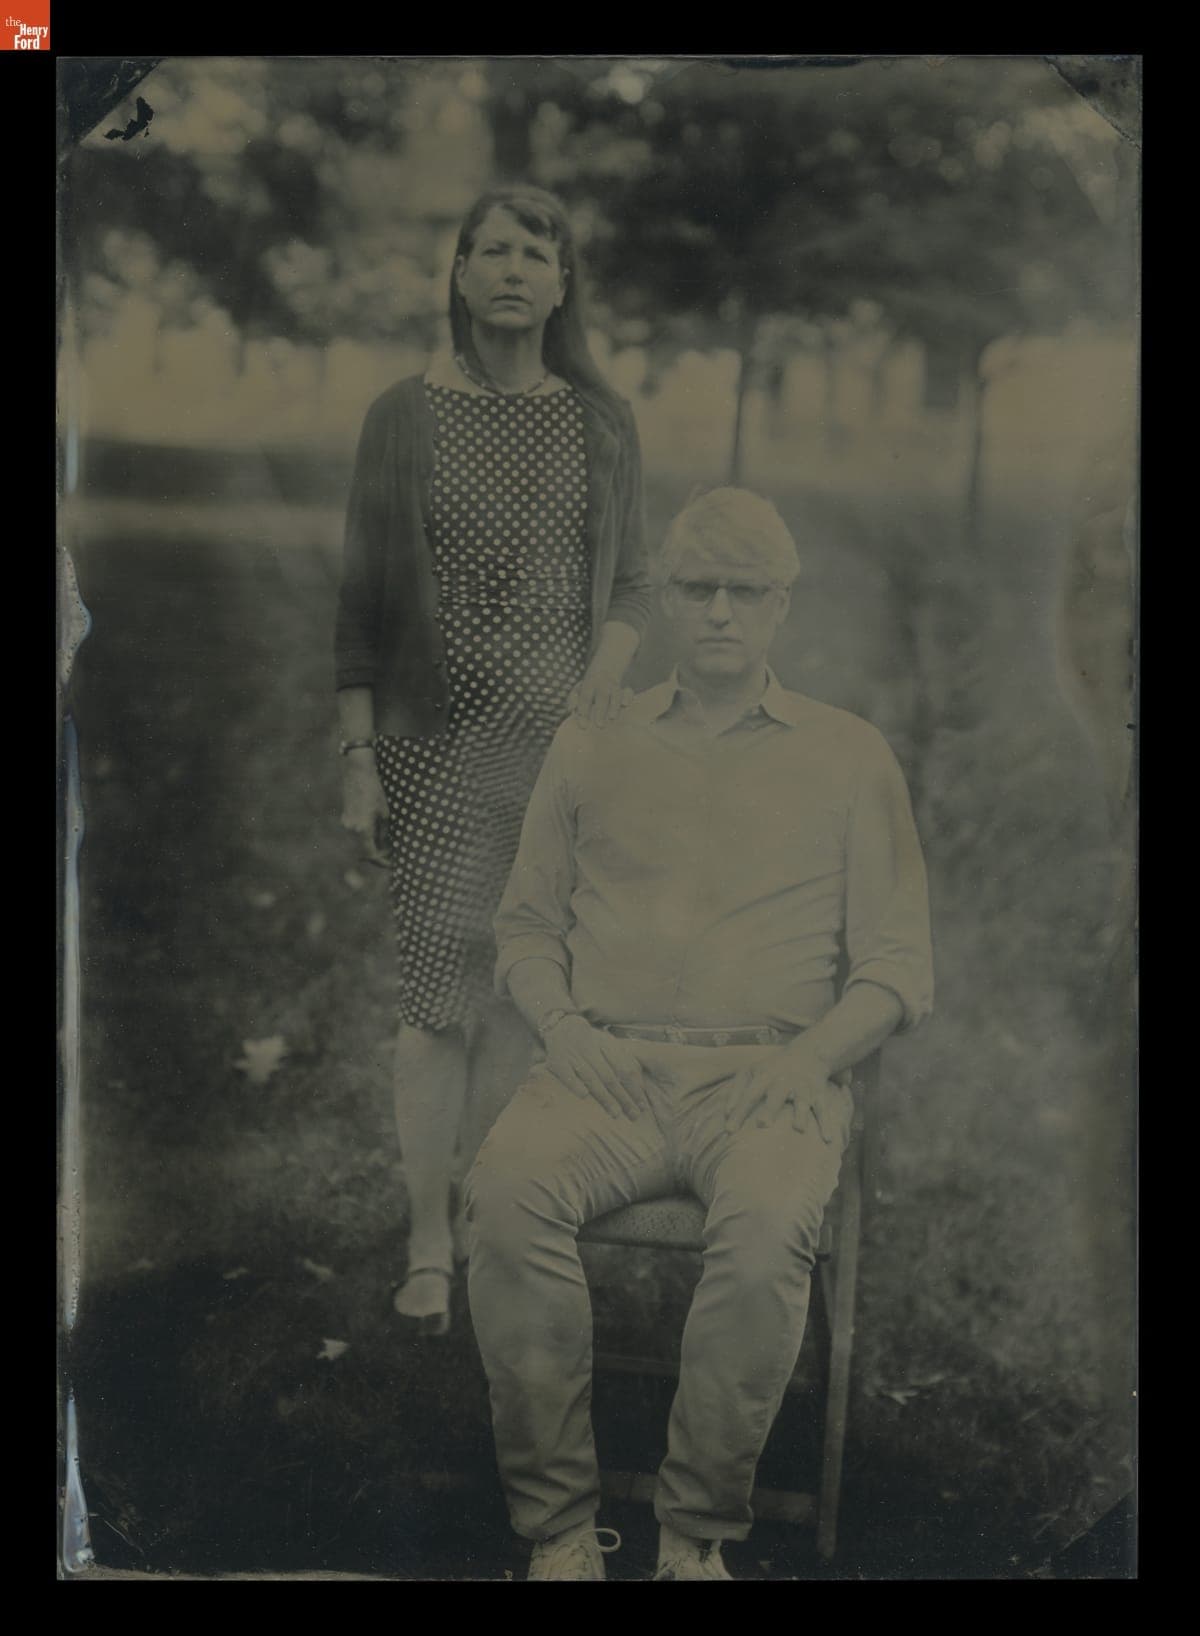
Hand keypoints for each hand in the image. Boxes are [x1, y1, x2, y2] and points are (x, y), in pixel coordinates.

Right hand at [340, 755, 390, 868]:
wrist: (357, 771)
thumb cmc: (374, 790)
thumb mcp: (385, 812)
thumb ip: (384, 832)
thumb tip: (388, 848)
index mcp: (362, 828)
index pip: (372, 854)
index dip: (382, 861)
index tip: (392, 864)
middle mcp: (351, 829)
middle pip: (364, 851)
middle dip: (377, 855)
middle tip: (391, 855)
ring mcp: (346, 823)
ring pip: (359, 842)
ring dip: (371, 846)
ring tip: (386, 843)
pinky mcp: (345, 817)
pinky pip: (355, 833)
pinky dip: (365, 837)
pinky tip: (375, 831)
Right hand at [543, 1016, 647, 1120]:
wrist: (560, 1025)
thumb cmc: (590, 1040)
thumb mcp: (608, 1043)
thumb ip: (623, 1059)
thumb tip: (640, 1083)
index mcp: (606, 1045)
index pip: (624, 1069)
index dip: (634, 1087)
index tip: (643, 1105)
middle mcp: (591, 1050)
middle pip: (610, 1077)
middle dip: (623, 1098)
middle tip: (634, 1115)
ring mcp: (574, 1056)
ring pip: (592, 1079)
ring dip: (604, 1096)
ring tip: (616, 1113)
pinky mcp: (558, 1062)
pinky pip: (567, 1075)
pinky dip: (575, 1084)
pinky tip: (584, 1096)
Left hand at [568, 668, 632, 727]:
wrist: (606, 669)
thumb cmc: (589, 686)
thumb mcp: (578, 688)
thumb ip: (573, 699)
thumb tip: (570, 710)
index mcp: (589, 684)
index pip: (585, 697)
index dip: (584, 711)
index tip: (583, 726)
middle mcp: (603, 684)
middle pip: (602, 697)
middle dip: (600, 711)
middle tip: (599, 726)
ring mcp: (614, 686)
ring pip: (615, 695)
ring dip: (614, 706)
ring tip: (612, 718)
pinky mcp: (625, 689)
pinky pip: (628, 692)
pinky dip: (628, 697)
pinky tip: (626, 705)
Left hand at [722, 1045, 852, 1144]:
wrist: (808, 1054)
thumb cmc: (771, 1069)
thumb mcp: (750, 1072)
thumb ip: (735, 1092)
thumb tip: (726, 1115)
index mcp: (764, 1076)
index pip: (749, 1095)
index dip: (739, 1112)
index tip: (729, 1130)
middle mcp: (783, 1081)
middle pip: (776, 1095)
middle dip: (770, 1109)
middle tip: (763, 1124)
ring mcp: (802, 1087)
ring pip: (802, 1101)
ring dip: (800, 1113)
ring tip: (799, 1129)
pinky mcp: (818, 1094)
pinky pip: (822, 1109)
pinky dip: (825, 1124)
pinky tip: (827, 1139)